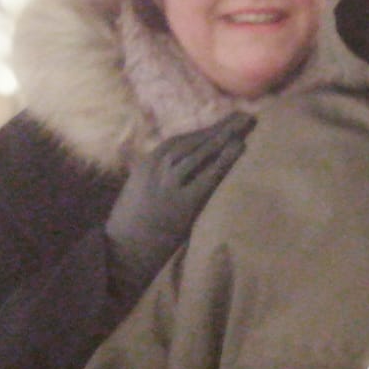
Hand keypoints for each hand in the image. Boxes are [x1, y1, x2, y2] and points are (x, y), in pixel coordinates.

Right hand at [105, 112, 255, 286]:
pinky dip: (224, 160)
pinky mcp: (183, 203)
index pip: (179, 141)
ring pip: (201, 153)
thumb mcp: (136, 190)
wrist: (121, 252)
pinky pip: (208, 177)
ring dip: (225, 136)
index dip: (204, 130)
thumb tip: (170, 162)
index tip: (223, 121)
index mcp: (145, 164)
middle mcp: (157, 169)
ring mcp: (170, 185)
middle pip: (194, 141)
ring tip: (247, 123)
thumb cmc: (128, 225)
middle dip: (220, 127)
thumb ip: (152, 174)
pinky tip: (240, 147)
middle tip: (245, 115)